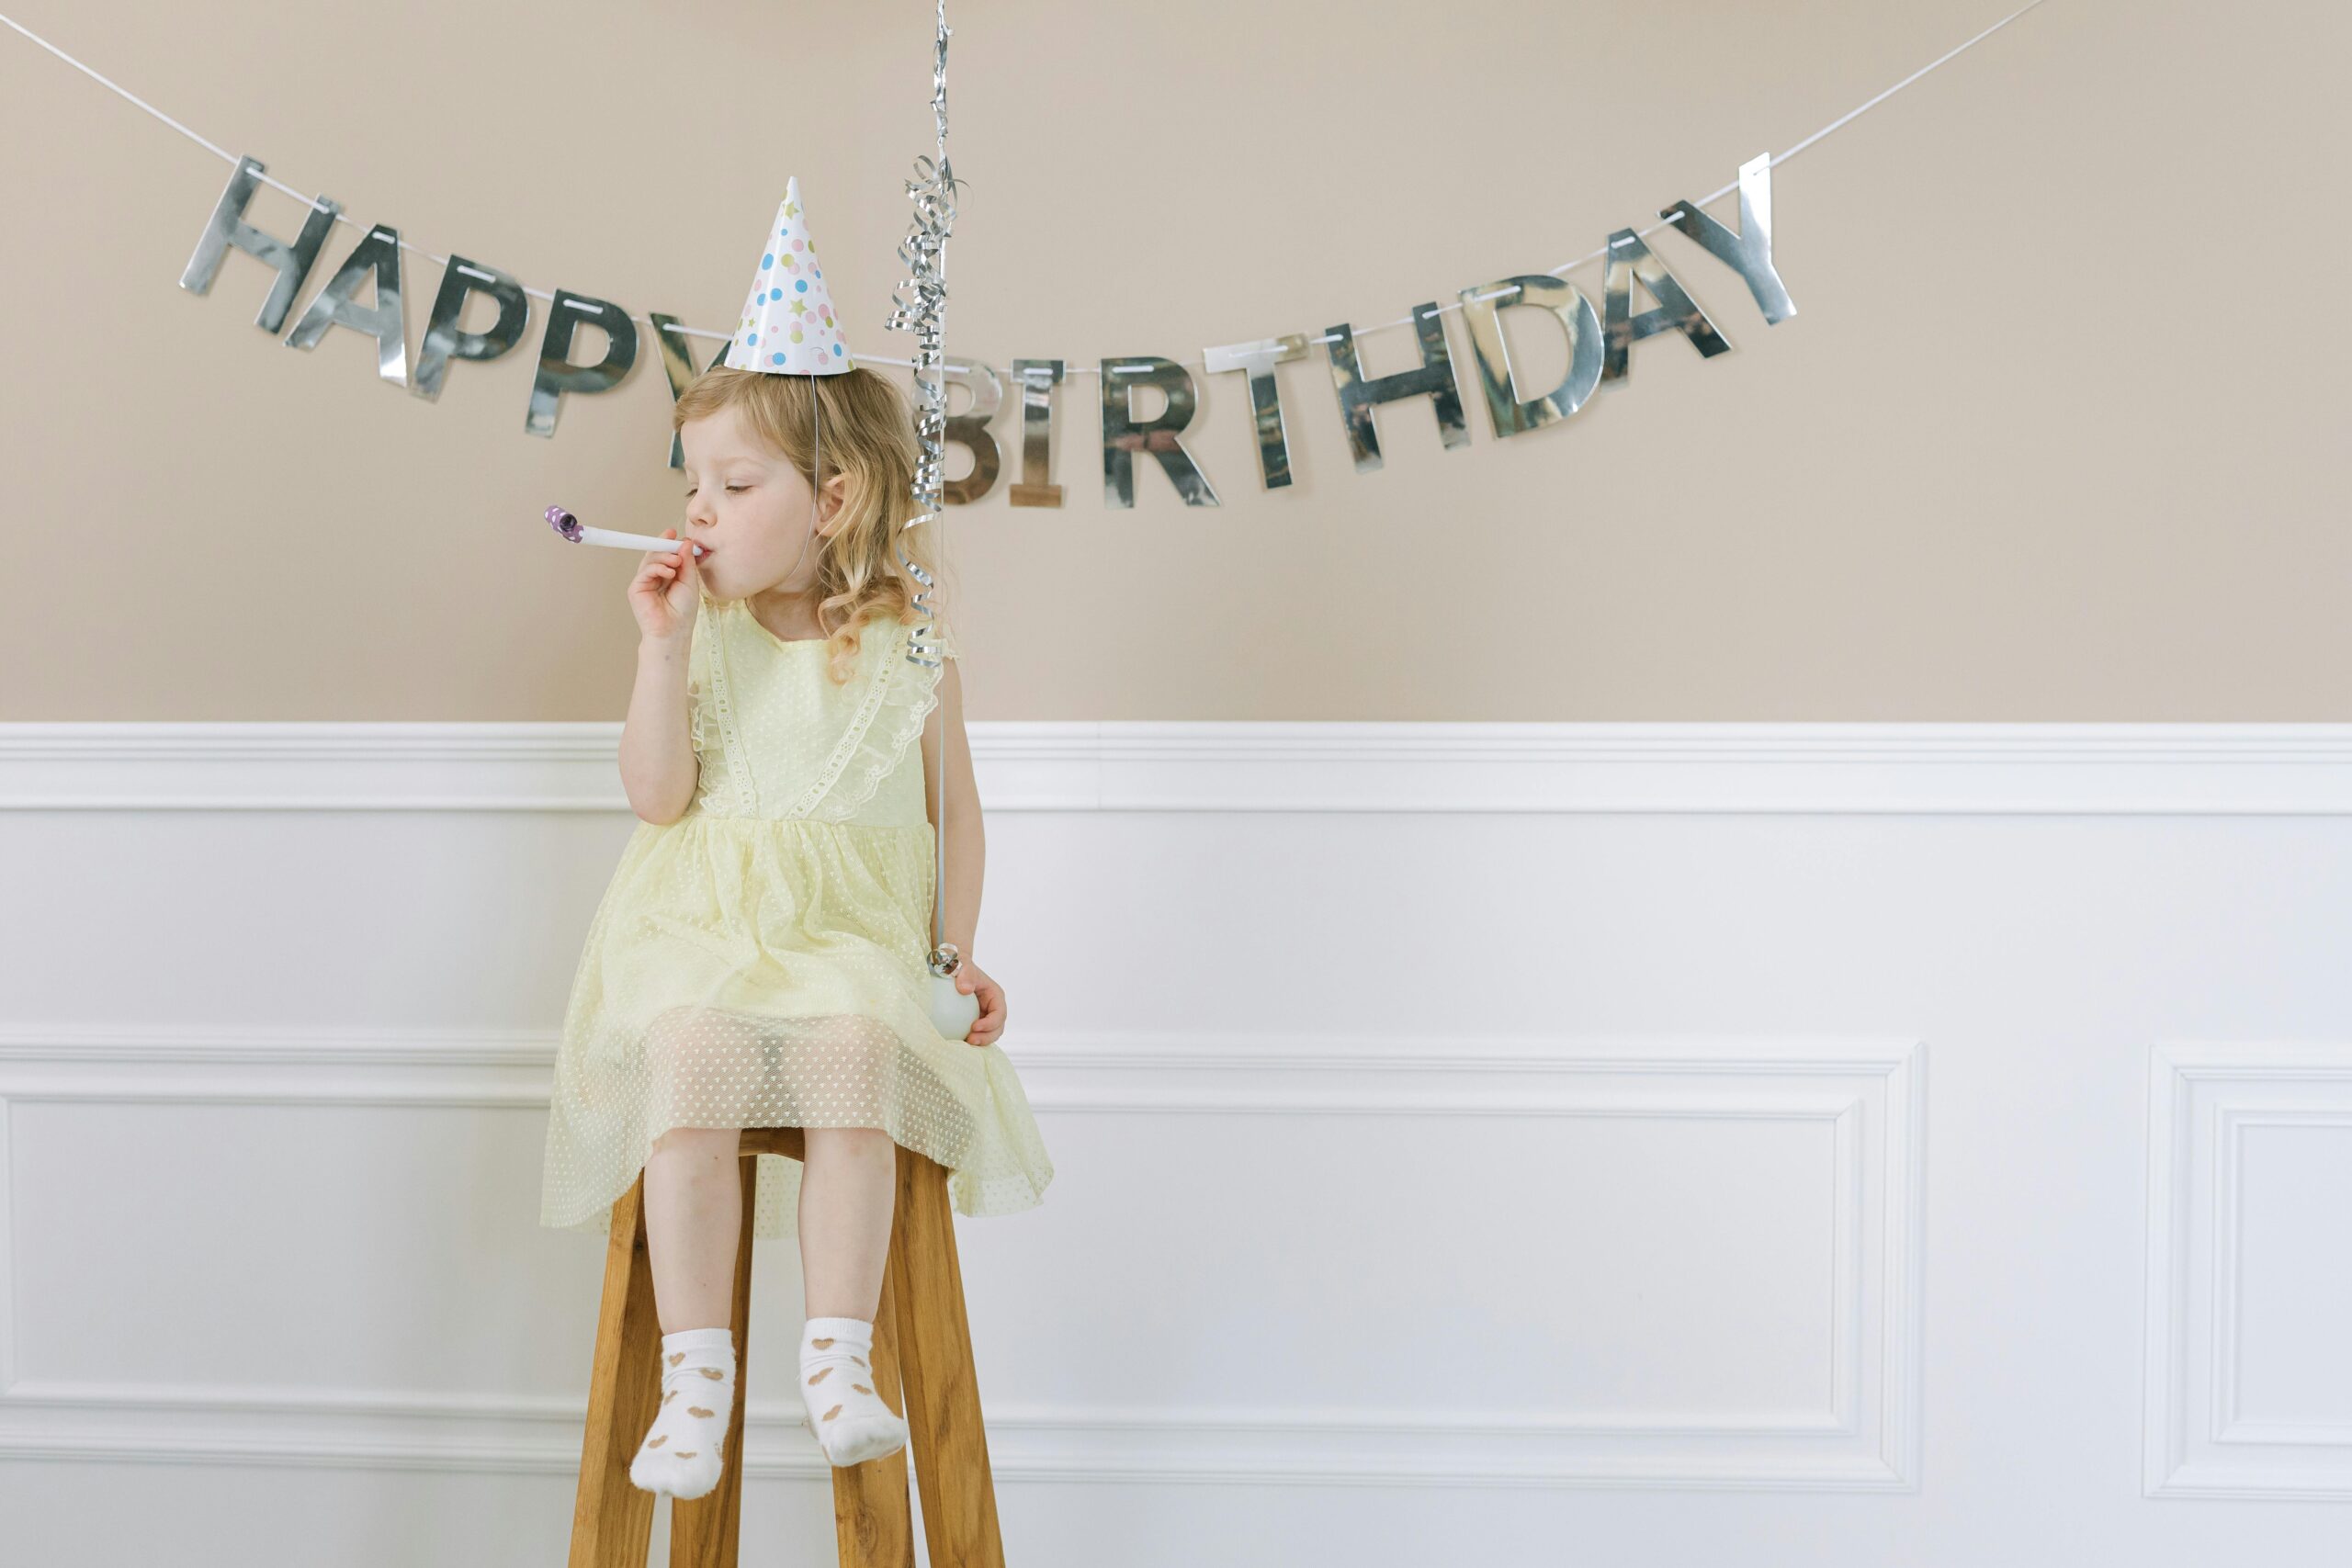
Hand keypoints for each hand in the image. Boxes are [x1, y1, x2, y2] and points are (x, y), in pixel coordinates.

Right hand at [628, 528, 699, 642]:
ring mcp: (644, 582)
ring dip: (664, 556)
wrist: (674, 630)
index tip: (674, 533)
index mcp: (667, 575)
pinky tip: (669, 573)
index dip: (668, 542)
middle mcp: (654, 577)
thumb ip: (687, 562)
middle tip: (676, 542)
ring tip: (676, 561)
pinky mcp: (636, 588)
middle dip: (665, 545)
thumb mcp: (689, 581)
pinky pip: (645, 570)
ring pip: (650, 559)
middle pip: (655, 553)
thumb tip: (685, 541)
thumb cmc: (683, 610)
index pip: (665, 554)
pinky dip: (657, 568)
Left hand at [953, 959, 1005, 1046]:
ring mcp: (983, 1017)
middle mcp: (992, 1009)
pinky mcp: (972, 1023)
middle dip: (987, 1037)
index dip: (991, 1023)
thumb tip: (965, 990)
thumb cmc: (957, 964)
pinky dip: (968, 1041)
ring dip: (979, 1042)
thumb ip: (965, 973)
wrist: (949, 969)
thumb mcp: (962, 963)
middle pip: (997, 1028)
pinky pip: (974, 1035)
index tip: (975, 1026)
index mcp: (995, 996)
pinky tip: (956, 1043)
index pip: (999, 1013)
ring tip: (964, 1045)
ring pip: (987, 1035)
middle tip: (970, 1040)